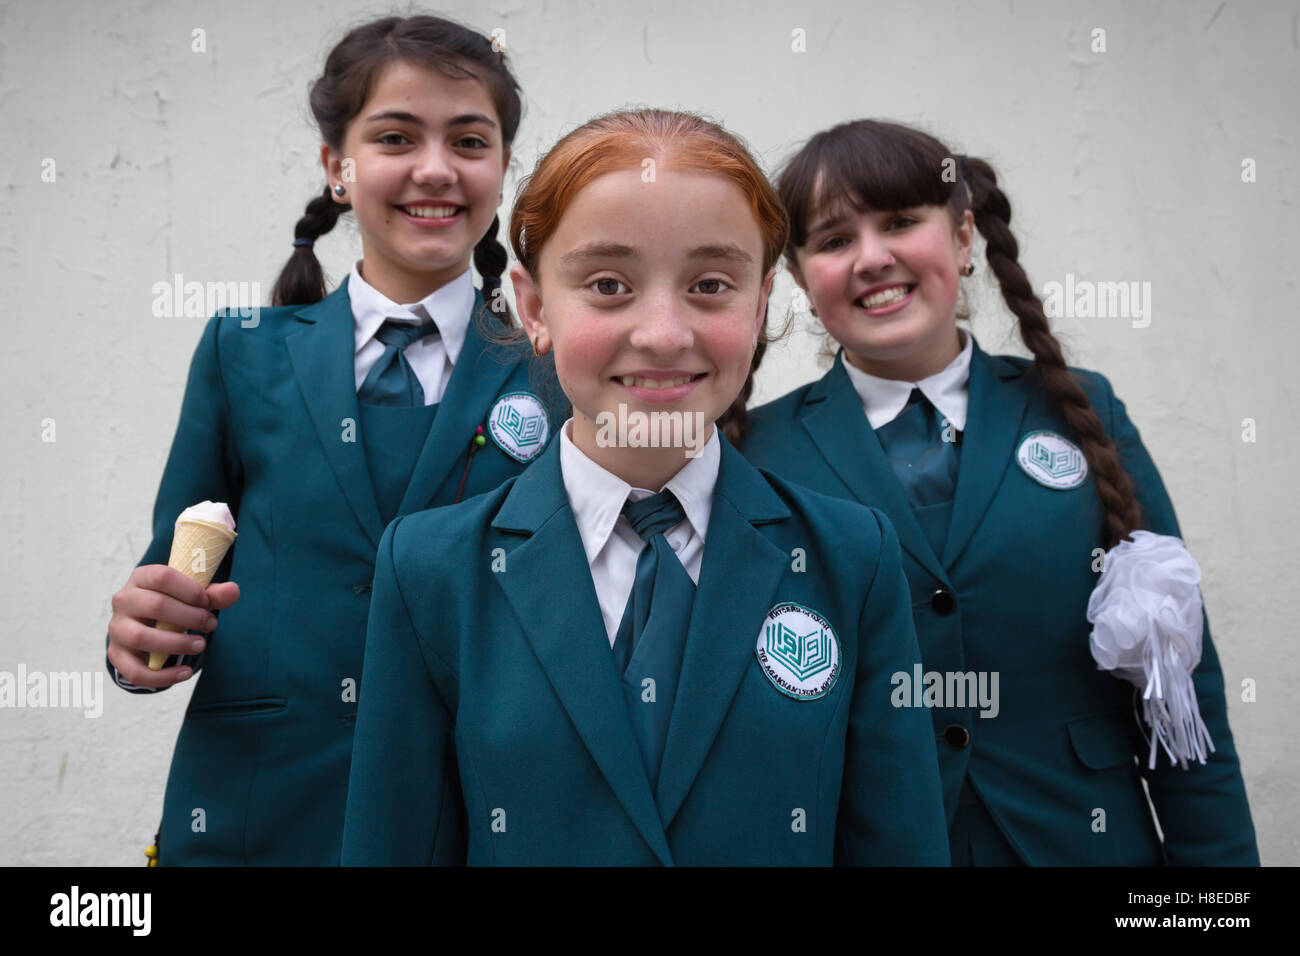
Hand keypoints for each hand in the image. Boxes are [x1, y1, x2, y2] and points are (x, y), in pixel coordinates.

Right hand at [107, 565, 239, 688]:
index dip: (190, 590)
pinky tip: (185, 673)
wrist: (148, 623)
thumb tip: (233, 591)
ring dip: (177, 644)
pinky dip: (162, 676)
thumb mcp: (193, 596)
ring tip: (200, 645)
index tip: (207, 602)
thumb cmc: (174, 604)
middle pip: (156, 605)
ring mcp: (117, 628)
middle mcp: (124, 600)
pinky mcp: (117, 655)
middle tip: (211, 624)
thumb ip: (214, 594)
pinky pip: (135, 671)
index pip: (162, 577)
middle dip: (190, 617)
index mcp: (142, 577)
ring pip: (142, 637)